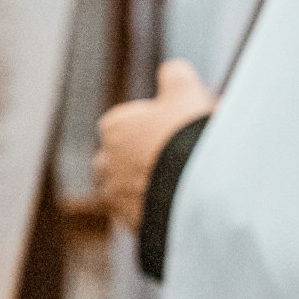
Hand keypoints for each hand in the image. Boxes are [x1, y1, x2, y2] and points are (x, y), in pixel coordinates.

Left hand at [93, 60, 213, 229]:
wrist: (193, 193)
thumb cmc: (187, 138)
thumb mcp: (186, 92)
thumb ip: (176, 76)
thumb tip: (172, 72)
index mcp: (112, 126)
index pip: (132, 123)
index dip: (160, 127)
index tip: (182, 133)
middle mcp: (105, 162)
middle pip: (130, 158)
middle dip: (150, 159)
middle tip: (184, 160)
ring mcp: (115, 199)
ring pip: (135, 189)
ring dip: (153, 187)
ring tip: (184, 187)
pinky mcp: (129, 226)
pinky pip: (144, 216)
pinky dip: (158, 211)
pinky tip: (181, 206)